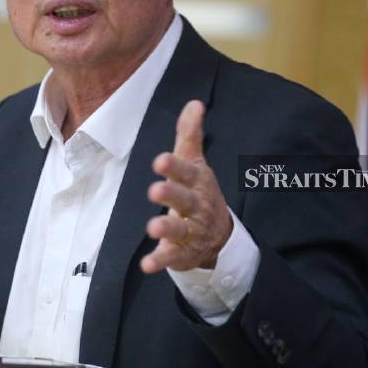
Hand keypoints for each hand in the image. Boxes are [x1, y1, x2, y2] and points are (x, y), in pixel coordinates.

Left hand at [141, 100, 232, 272]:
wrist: (219, 234)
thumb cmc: (199, 190)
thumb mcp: (196, 161)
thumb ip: (190, 134)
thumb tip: (194, 103)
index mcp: (198, 181)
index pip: (187, 171)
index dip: (175, 167)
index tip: (160, 160)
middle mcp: (197, 206)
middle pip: (185, 200)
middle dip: (171, 195)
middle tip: (154, 190)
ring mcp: (192, 230)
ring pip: (180, 230)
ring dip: (166, 229)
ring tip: (152, 228)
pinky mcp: (184, 252)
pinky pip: (173, 257)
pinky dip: (161, 261)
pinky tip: (147, 264)